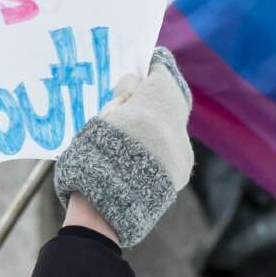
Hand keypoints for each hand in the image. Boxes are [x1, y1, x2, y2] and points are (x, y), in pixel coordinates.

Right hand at [53, 47, 193, 247]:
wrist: (104, 211)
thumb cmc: (93, 158)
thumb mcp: (100, 120)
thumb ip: (122, 97)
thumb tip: (136, 83)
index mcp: (152, 107)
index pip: (161, 74)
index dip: (153, 67)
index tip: (145, 65)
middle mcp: (174, 125)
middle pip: (171, 98)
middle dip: (156, 95)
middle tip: (138, 95)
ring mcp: (182, 150)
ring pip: (173, 123)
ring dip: (158, 119)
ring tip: (135, 126)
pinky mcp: (182, 171)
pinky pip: (174, 146)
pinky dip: (160, 142)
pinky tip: (142, 149)